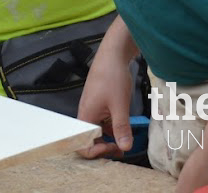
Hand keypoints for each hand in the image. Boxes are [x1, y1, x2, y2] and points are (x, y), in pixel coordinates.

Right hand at [76, 44, 135, 158]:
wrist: (112, 56)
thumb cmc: (112, 78)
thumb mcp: (120, 106)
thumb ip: (121, 128)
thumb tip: (125, 148)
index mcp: (85, 117)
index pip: (82, 145)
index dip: (97, 152)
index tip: (115, 148)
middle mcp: (86, 115)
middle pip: (89, 141)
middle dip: (104, 148)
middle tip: (122, 149)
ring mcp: (92, 110)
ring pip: (97, 133)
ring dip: (109, 140)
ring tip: (125, 142)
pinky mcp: (99, 106)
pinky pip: (102, 124)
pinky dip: (112, 129)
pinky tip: (124, 128)